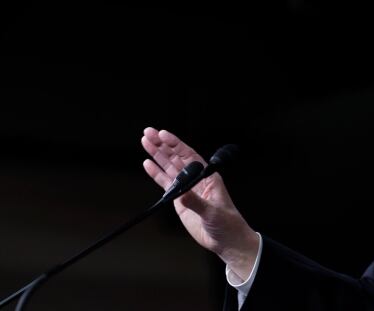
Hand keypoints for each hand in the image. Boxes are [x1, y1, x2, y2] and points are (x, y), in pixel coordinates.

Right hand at [141, 127, 258, 279]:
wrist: (226, 241)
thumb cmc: (227, 224)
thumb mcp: (213, 212)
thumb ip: (196, 202)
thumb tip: (181, 194)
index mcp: (207, 177)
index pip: (189, 155)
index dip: (175, 144)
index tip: (163, 134)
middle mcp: (196, 180)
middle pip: (176, 158)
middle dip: (162, 145)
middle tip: (148, 133)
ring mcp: (187, 189)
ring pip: (169, 168)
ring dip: (157, 155)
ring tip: (145, 142)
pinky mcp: (180, 200)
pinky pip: (166, 184)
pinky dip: (156, 174)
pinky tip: (148, 164)